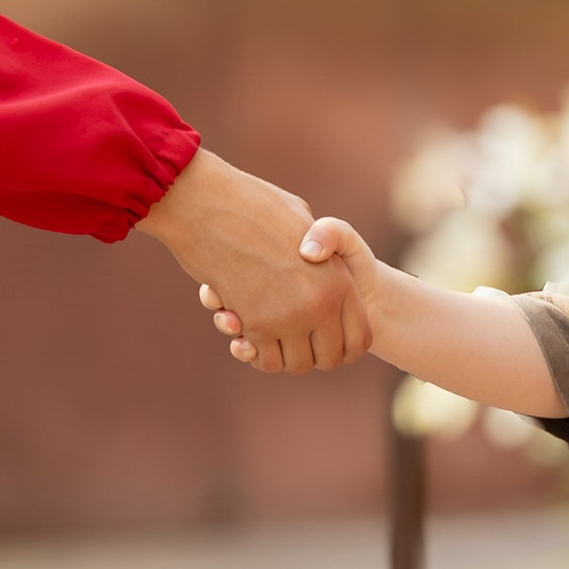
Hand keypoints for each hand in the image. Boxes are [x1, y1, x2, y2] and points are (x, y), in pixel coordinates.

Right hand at [139, 151, 371, 372]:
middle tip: (294, 342)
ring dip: (283, 357)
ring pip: (296, 364)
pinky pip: (264, 360)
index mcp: (339, 280)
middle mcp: (320, 304)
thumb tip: (316, 257)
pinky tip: (247, 334)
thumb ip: (316, 243)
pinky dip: (256, 354)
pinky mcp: (255, 325)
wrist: (209, 204)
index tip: (327, 342)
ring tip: (270, 336)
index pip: (359, 338)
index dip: (346, 348)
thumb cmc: (252, 204)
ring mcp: (288, 317)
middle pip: (329, 359)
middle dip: (313, 356)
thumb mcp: (301, 217)